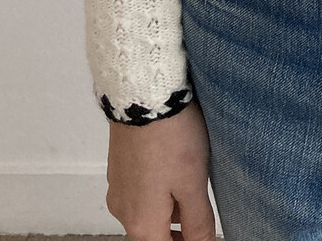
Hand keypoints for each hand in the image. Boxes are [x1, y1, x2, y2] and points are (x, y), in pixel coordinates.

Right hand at [106, 98, 215, 239]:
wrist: (143, 93)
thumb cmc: (171, 137)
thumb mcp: (194, 183)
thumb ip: (198, 222)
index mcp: (141, 223)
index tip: (203, 228)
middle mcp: (123, 211)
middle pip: (155, 232)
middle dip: (180, 224)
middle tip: (203, 202)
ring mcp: (117, 188)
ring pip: (148, 209)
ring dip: (170, 204)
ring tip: (192, 174)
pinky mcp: (118, 167)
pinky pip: (140, 189)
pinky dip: (159, 185)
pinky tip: (175, 161)